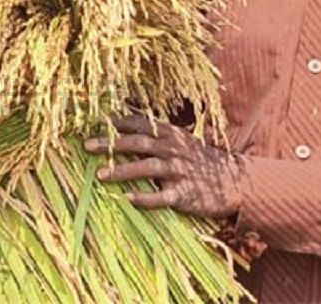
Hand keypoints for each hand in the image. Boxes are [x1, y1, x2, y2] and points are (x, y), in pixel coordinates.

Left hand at [84, 114, 244, 218]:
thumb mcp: (181, 140)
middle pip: (138, 143)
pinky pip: (162, 197)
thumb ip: (156, 133)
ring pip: (146, 168)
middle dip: (111, 144)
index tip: (95, 122)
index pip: (140, 124)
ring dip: (122, 171)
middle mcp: (173, 150)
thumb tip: (125, 122)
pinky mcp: (185, 194)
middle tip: (87, 146)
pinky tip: (128, 199)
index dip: (117, 123)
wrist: (233, 181)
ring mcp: (179, 172)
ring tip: (99, 175)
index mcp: (171, 135)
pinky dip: (145, 198)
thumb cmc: (200, 160)